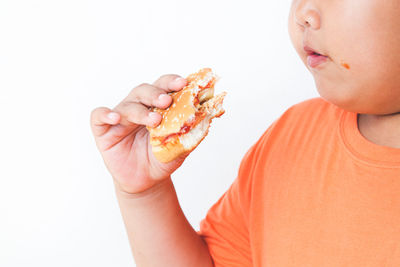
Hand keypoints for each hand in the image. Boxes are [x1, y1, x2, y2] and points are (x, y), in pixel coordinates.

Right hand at [90, 75, 187, 193]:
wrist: (146, 181)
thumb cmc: (162, 159)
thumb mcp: (180, 146)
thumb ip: (191, 131)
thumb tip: (207, 115)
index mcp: (156, 106)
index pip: (163, 87)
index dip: (172, 82)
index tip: (184, 83)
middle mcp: (138, 107)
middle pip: (144, 90)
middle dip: (156, 93)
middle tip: (167, 101)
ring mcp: (120, 117)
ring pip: (127, 104)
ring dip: (141, 109)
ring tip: (154, 120)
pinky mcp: (104, 130)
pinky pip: (98, 116)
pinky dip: (105, 114)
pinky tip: (114, 118)